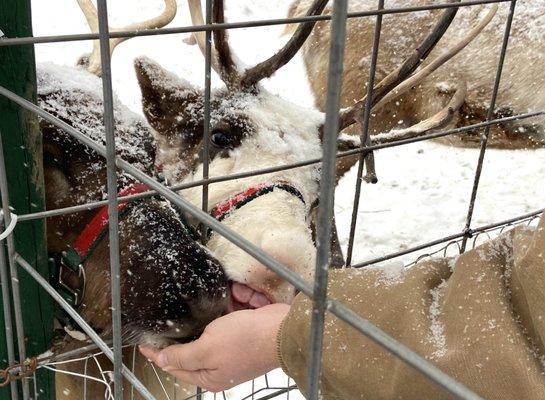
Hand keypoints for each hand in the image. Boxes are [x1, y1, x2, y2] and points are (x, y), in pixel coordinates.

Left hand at [139, 303, 289, 391]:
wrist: (281, 329)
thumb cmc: (246, 341)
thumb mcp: (207, 349)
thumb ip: (183, 356)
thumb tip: (162, 362)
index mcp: (208, 376)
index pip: (175, 365)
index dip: (158, 353)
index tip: (144, 342)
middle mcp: (219, 366)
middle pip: (191, 350)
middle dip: (183, 335)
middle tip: (167, 323)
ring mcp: (231, 351)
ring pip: (208, 333)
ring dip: (205, 320)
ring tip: (195, 313)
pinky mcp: (241, 335)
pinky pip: (224, 323)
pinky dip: (222, 313)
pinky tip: (219, 305)